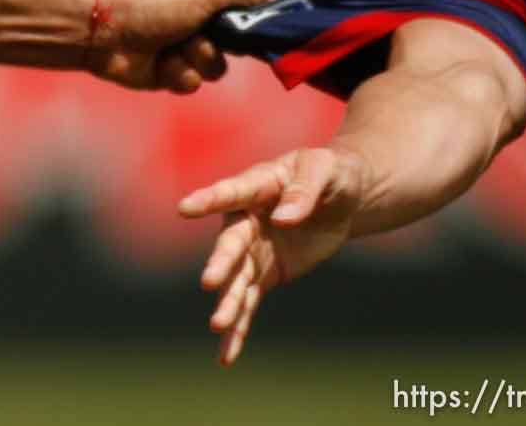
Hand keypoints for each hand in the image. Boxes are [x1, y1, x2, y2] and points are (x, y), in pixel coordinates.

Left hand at [88, 0, 265, 90]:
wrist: (102, 30)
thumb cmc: (154, 0)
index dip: (255, 11)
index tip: (259, 22)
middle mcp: (196, 8)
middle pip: (237, 36)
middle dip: (225, 41)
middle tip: (207, 34)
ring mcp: (181, 39)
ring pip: (216, 64)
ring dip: (199, 58)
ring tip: (178, 48)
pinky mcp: (167, 68)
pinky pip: (192, 80)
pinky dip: (179, 73)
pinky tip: (162, 64)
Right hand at [177, 145, 368, 363]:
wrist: (341, 197)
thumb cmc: (330, 173)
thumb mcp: (326, 171)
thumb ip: (305, 190)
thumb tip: (285, 219)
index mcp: (257, 186)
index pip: (231, 192)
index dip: (208, 200)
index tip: (184, 208)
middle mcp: (246, 220)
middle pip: (232, 243)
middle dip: (221, 263)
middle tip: (210, 282)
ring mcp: (253, 250)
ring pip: (236, 279)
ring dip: (228, 302)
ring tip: (217, 327)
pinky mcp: (265, 274)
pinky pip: (248, 302)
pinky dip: (238, 328)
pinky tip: (226, 355)